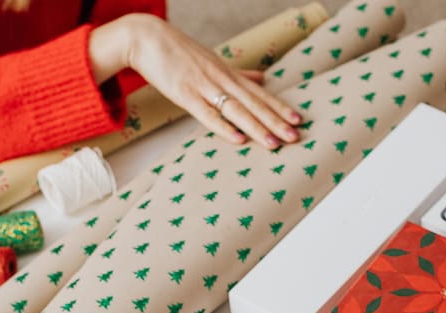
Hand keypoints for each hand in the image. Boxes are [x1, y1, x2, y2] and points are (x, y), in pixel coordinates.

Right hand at [90, 14, 301, 148]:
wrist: (146, 37)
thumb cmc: (178, 51)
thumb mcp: (213, 61)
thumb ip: (239, 73)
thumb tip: (263, 78)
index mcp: (228, 73)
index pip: (259, 93)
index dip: (279, 107)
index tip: (299, 120)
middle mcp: (220, 79)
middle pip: (253, 103)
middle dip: (276, 121)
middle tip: (296, 137)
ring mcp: (203, 86)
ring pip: (236, 110)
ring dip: (256, 127)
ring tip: (275, 143)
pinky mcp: (184, 94)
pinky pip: (206, 114)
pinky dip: (223, 127)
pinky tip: (238, 139)